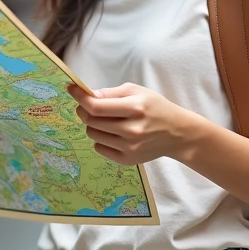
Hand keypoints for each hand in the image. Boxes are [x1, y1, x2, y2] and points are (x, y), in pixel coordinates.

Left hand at [67, 83, 199, 164]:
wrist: (177, 133)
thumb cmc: (155, 107)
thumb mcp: (137, 91)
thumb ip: (111, 93)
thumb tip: (86, 95)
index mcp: (135, 108)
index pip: (96, 106)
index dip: (80, 98)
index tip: (71, 89)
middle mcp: (132, 130)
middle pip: (91, 121)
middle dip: (84, 111)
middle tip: (88, 106)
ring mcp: (129, 147)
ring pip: (93, 135)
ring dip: (93, 125)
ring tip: (106, 120)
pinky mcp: (127, 160)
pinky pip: (99, 148)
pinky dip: (101, 139)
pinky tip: (113, 133)